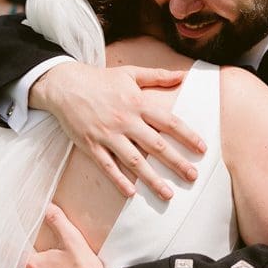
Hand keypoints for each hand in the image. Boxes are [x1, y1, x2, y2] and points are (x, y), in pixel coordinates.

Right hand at [31, 62, 205, 199]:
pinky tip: (131, 194)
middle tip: (193, 176)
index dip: (187, 135)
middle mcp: (125, 121)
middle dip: (176, 162)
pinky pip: (107, 166)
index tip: (202, 149)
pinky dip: (118, 181)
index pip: (168, 122)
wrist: (64, 85)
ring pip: (134, 161)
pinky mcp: (91, 145)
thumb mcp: (130, 73)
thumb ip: (158, 75)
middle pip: (155, 145)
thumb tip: (183, 75)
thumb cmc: (100, 79)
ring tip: (168, 194)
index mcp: (137, 103)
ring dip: (151, 179)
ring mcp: (107, 135)